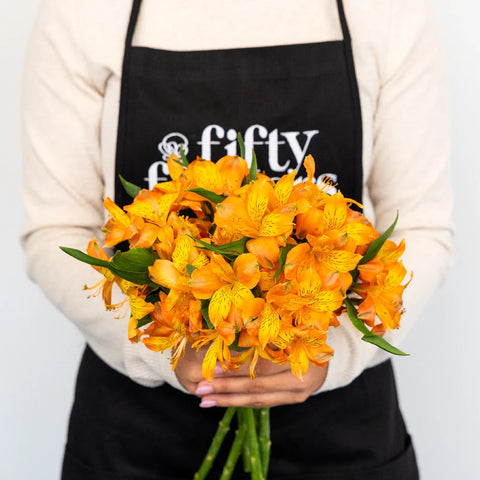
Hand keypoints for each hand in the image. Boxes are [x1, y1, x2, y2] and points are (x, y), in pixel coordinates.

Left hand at [175, 345, 327, 408]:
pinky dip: (242, 402)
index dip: (238, 368)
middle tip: (201, 390)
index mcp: (299, 355)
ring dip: (230, 401)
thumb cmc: (303, 331)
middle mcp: (300, 378)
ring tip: (206, 401)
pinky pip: (265, 403)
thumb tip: (230, 331)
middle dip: (226, 389)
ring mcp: (299, 393)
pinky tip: (224, 401)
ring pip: (259, 400)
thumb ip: (264, 333)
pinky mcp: (295, 399)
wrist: (329, 350)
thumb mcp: (287, 327)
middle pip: (258, 387)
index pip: (262, 367)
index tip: (213, 368)